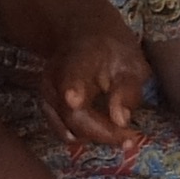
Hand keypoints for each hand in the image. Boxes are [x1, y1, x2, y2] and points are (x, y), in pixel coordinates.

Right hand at [42, 10, 149, 148]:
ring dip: (96, 137)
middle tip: (132, 140)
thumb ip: (128, 90)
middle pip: (72, 115)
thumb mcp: (132, 63)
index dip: (73, 88)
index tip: (75, 100)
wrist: (84, 39)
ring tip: (125, 137)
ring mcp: (47, 97)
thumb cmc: (114, 51)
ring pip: (68, 129)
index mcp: (77, 59)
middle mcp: (54, 79)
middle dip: (103, 131)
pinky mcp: (48, 111)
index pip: (72, 75)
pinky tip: (108, 132)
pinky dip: (87, 136)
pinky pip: (66, 131)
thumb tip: (121, 121)